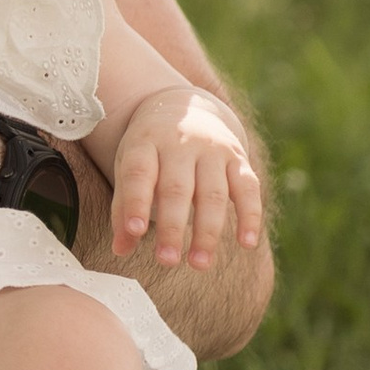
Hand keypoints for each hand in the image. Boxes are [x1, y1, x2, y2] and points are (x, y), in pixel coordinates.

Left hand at [109, 83, 263, 272]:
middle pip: (176, 188)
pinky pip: (248, 188)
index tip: (134, 233)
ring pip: (212, 193)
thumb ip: (123, 206)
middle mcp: (180, 143)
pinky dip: (250, 216)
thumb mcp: (128, 164)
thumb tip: (120, 250)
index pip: (139, 173)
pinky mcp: (238, 157)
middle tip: (166, 261)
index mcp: (145, 142)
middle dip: (172, 227)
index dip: (135, 203)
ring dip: (207, 232)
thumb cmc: (149, 149)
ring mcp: (212, 149)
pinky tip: (246, 244)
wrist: (181, 104)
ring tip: (198, 264)